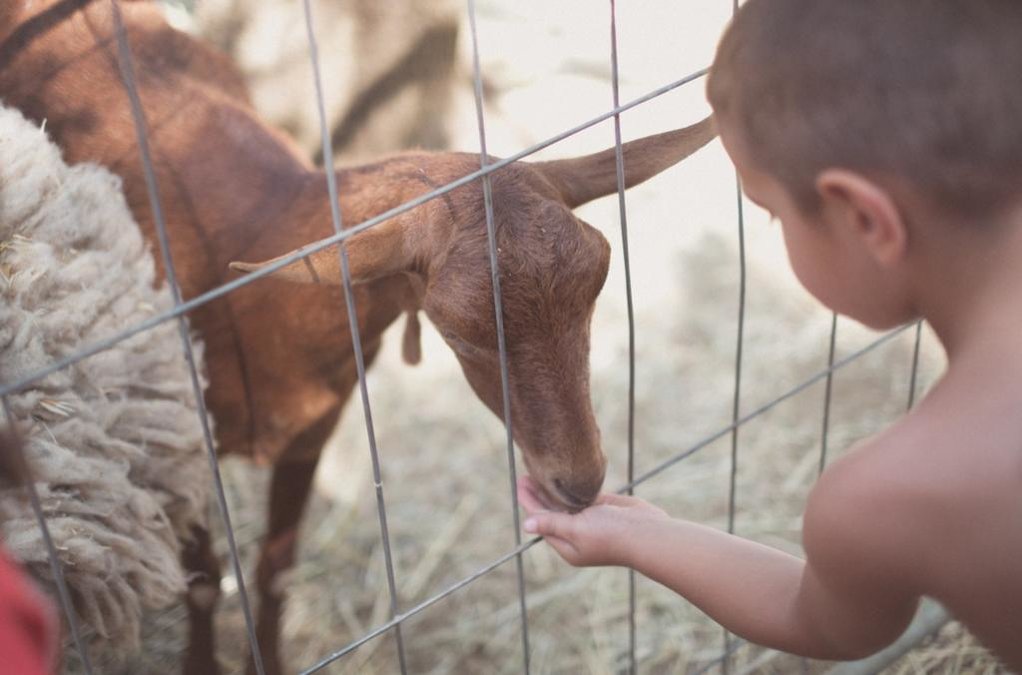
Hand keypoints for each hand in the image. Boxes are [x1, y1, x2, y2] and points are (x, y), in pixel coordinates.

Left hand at [517, 476, 669, 566]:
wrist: (648, 534)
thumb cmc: (611, 536)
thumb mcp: (577, 530)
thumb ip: (553, 524)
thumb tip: (526, 525)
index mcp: (567, 545)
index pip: (541, 520)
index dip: (530, 501)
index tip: (520, 482)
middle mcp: (576, 534)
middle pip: (551, 511)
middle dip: (539, 493)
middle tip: (526, 472)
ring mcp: (590, 521)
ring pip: (566, 502)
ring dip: (554, 488)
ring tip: (541, 471)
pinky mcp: (604, 509)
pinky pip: (584, 496)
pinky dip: (574, 487)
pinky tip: (565, 475)